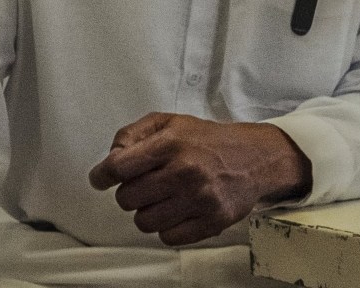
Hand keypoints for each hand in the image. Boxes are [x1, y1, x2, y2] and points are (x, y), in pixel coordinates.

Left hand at [87, 112, 311, 245]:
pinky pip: (168, 237)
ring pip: (144, 221)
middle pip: (126, 198)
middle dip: (131, 192)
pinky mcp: (212, 220)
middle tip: (148, 184)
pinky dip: (169, 227)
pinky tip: (179, 211)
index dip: (102, 175)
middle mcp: (185, 171)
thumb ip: (134, 133)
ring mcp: (200, 199)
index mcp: (172, 143)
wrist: (258, 157)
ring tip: (165, 198)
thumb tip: (110, 158)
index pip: (118, 167)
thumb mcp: (171, 122)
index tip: (102, 179)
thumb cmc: (209, 141)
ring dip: (149, 211)